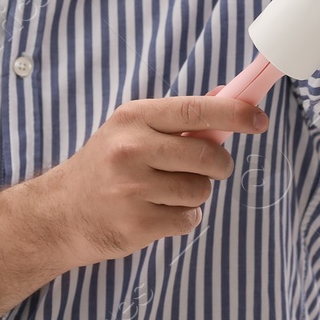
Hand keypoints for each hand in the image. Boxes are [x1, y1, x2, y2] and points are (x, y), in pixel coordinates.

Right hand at [29, 96, 268, 268]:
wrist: (59, 213)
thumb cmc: (104, 166)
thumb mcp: (131, 130)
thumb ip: (179, 119)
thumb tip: (228, 96)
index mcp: (134, 118)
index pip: (196, 109)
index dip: (235, 113)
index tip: (260, 120)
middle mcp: (132, 149)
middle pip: (208, 155)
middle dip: (217, 165)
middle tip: (205, 169)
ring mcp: (133, 188)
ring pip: (201, 190)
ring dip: (194, 195)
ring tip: (166, 193)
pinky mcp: (137, 224)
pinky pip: (188, 219)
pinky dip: (182, 218)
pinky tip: (156, 213)